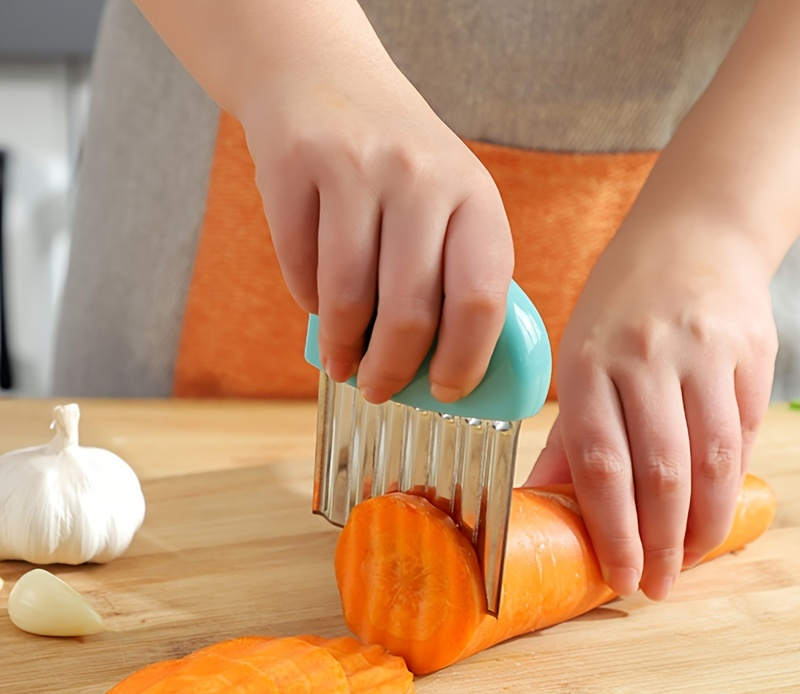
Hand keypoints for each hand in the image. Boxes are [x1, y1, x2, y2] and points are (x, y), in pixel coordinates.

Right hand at [239, 53, 512, 404]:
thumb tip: (439, 367)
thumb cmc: (395, 164)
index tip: (447, 391)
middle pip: (411, 312)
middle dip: (392, 371)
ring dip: (344, 349)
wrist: (323, 77)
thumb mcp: (448, 200)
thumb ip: (453, 271)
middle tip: (380, 391)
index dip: (465, 360)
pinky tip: (317, 305)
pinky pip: (299, 268)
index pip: (481, 299)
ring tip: (343, 364)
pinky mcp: (295, 165)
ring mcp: (355, 168)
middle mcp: (421, 178)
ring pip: (348, 298)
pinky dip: (308, 302)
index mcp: (474, 196)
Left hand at [527, 216, 777, 600]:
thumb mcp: (578, 356)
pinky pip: (743, 431)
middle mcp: (645, 357)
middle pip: (660, 470)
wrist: (693, 235)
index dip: (612, 528)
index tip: (618, 576)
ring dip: (702, 523)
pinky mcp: (750, 352)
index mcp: (588, 362)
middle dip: (661, 541)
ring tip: (688, 560)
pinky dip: (731, 481)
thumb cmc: (621, 305)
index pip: (601, 461)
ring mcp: (703, 353)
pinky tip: (715, 511)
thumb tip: (543, 500)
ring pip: (711, 459)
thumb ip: (568, 433)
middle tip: (657, 585)